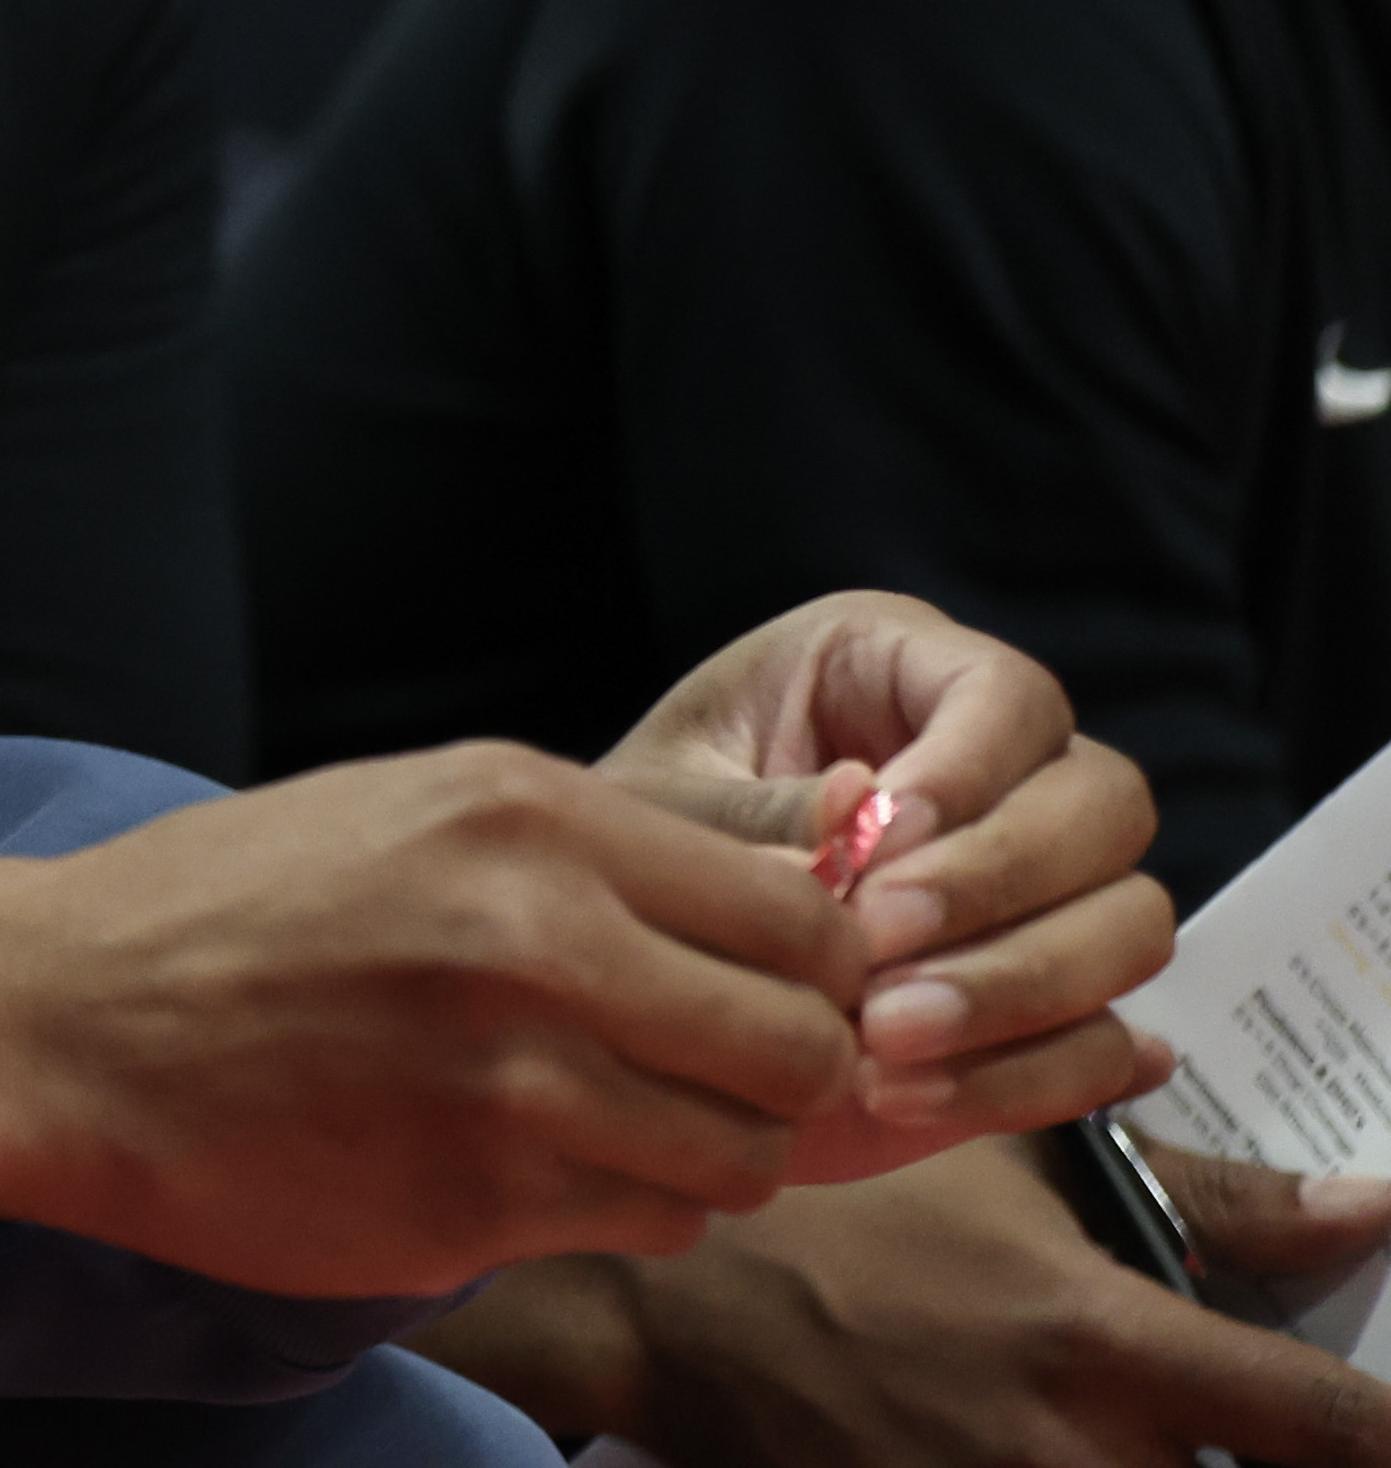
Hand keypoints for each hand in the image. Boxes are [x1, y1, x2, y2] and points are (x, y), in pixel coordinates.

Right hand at [0, 742, 881, 1295]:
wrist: (52, 1021)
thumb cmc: (236, 906)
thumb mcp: (415, 809)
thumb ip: (596, 850)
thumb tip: (797, 893)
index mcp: (524, 818)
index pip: (800, 918)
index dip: (812, 971)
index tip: (764, 991)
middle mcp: (534, 941)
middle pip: (800, 1049)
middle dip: (781, 1076)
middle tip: (713, 1076)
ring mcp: (507, 1084)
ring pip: (742, 1158)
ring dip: (708, 1154)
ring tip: (619, 1124)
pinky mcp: (471, 1205)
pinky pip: (648, 1226)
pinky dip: (625, 1208)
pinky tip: (539, 1166)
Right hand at [418, 1128, 1390, 1466]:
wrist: (660, 1312)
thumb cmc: (846, 1211)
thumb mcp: (1010, 1167)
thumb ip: (1199, 1196)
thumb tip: (1363, 1210)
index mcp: (1102, 1341)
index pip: (1329, 1427)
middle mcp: (1072, 1453)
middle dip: (1260, 1455)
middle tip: (1240, 1422)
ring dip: (1172, 1467)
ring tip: (1129, 1422)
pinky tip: (1049, 1441)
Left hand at [601, 593, 1178, 1178]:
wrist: (634, 956)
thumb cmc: (640, 839)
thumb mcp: (657, 801)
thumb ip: (747, 810)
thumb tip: (856, 819)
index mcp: (900, 670)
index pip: (1008, 696)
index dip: (969, 773)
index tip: (875, 853)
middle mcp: (1003, 767)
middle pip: (1104, 806)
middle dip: (998, 891)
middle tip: (872, 958)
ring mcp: (1047, 891)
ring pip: (1130, 924)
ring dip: (1018, 993)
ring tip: (878, 1043)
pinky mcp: (1052, 1004)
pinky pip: (1107, 1042)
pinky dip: (1025, 1078)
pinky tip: (910, 1094)